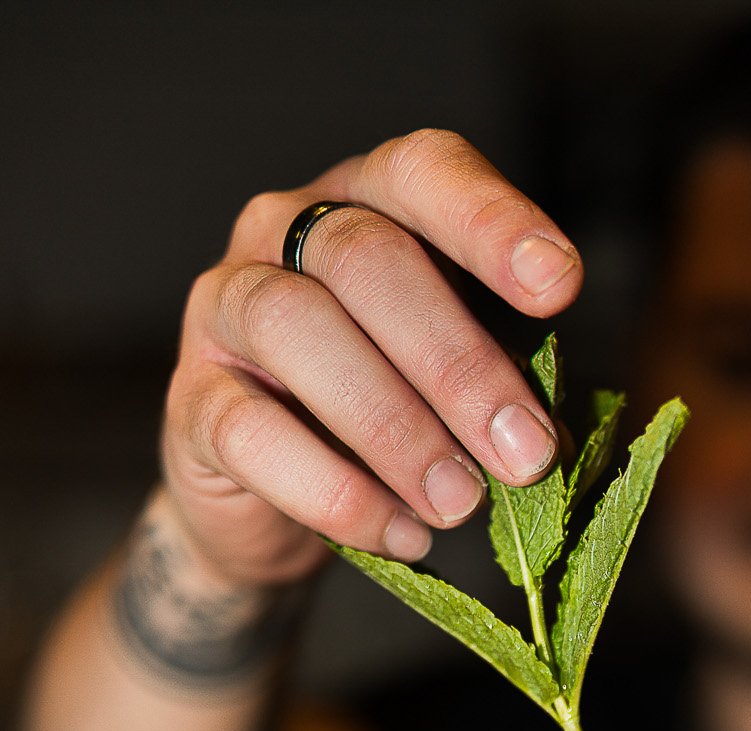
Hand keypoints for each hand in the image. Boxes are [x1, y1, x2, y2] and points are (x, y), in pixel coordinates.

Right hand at [161, 130, 580, 586]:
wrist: (276, 510)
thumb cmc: (385, 425)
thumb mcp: (456, 391)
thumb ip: (500, 386)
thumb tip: (550, 436)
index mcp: (368, 205)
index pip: (422, 173)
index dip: (489, 222)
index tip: (558, 287)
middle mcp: (284, 232)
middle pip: (367, 258)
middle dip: (459, 364)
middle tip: (523, 456)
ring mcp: (225, 309)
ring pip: (295, 326)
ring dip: (394, 425)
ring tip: (459, 504)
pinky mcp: (190, 401)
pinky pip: (251, 432)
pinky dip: (336, 492)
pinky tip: (402, 535)